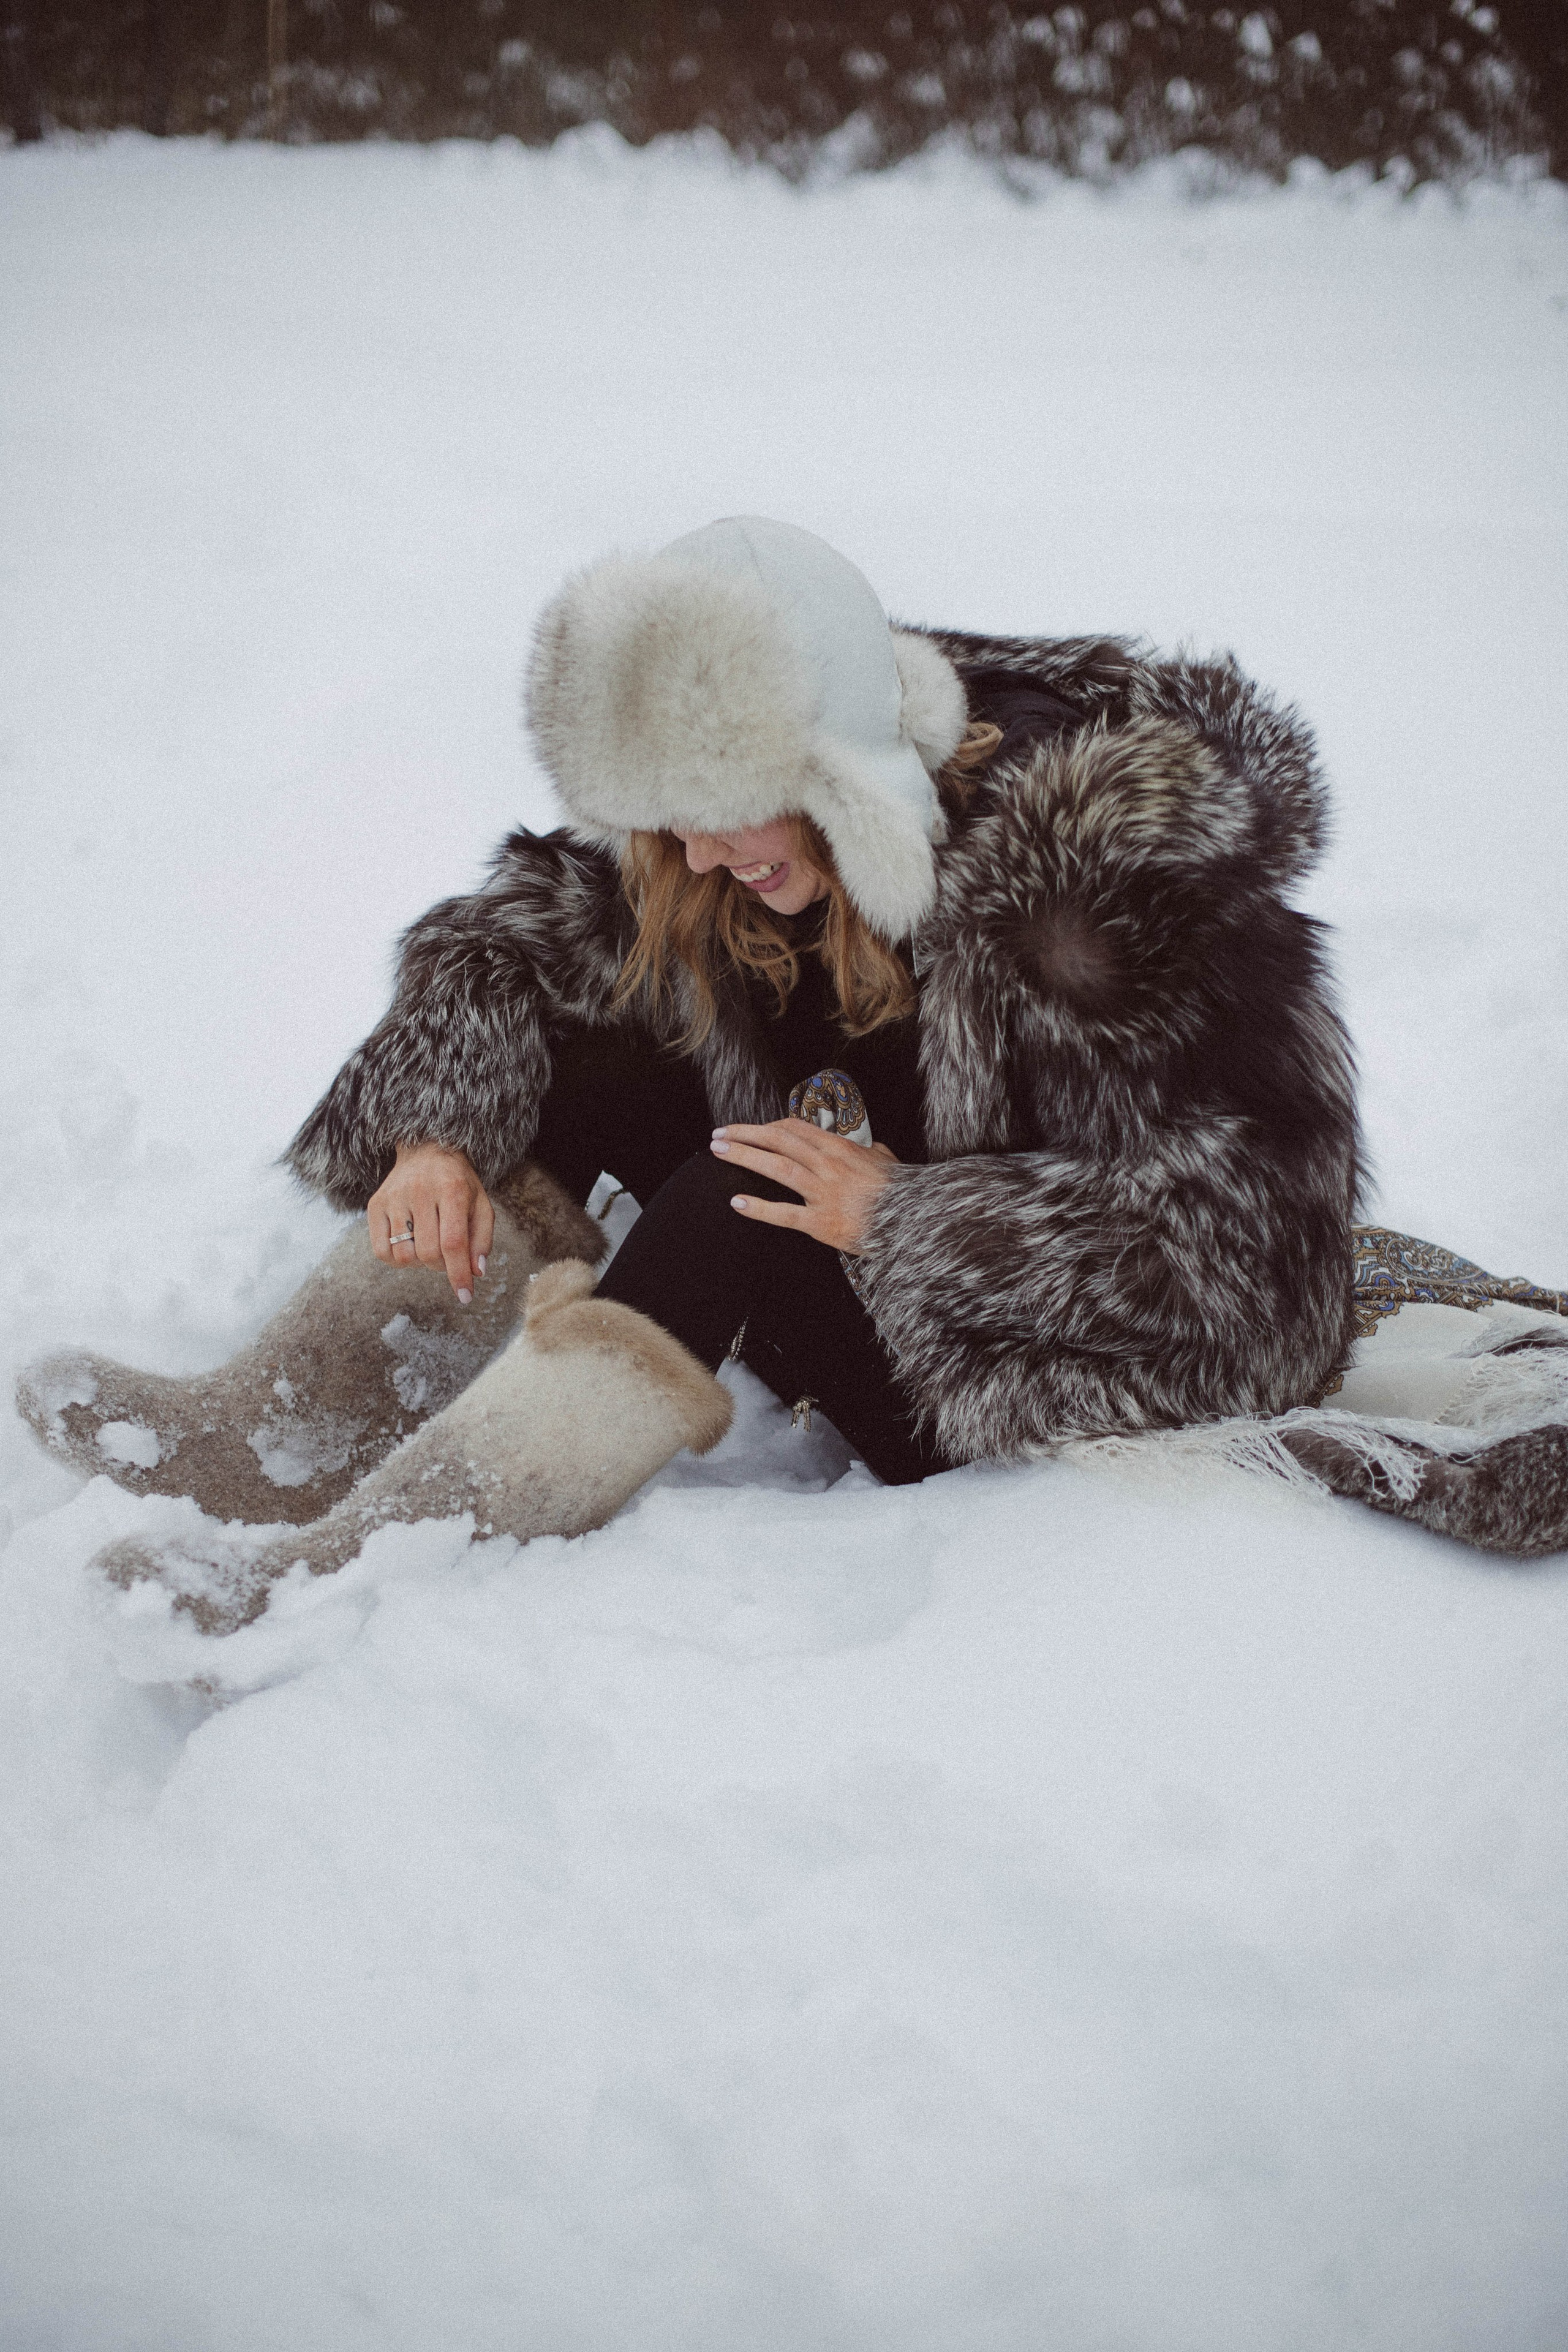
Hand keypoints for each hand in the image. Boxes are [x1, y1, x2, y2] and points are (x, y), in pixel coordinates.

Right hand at [368, 1142, 494, 1300]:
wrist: (426, 1150)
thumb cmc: (459, 1183)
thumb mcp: (481, 1205)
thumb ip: (482, 1239)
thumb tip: (476, 1272)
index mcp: (452, 1189)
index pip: (453, 1242)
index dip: (459, 1274)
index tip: (465, 1297)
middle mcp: (420, 1191)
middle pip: (429, 1253)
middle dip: (442, 1266)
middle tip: (447, 1256)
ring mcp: (394, 1197)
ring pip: (404, 1255)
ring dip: (420, 1264)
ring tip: (428, 1247)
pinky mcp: (375, 1204)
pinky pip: (381, 1251)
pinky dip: (397, 1260)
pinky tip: (409, 1247)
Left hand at [710, 1120, 897, 1252]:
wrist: (914, 1221)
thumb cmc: (901, 1192)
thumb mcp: (886, 1161)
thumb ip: (871, 1152)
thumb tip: (869, 1148)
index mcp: (841, 1149)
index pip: (796, 1129)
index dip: (768, 1127)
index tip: (752, 1130)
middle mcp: (829, 1166)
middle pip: (779, 1141)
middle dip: (745, 1135)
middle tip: (720, 1134)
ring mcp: (824, 1193)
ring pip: (777, 1168)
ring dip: (744, 1157)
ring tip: (719, 1151)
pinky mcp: (822, 1223)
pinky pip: (785, 1213)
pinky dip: (759, 1208)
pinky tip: (737, 1202)